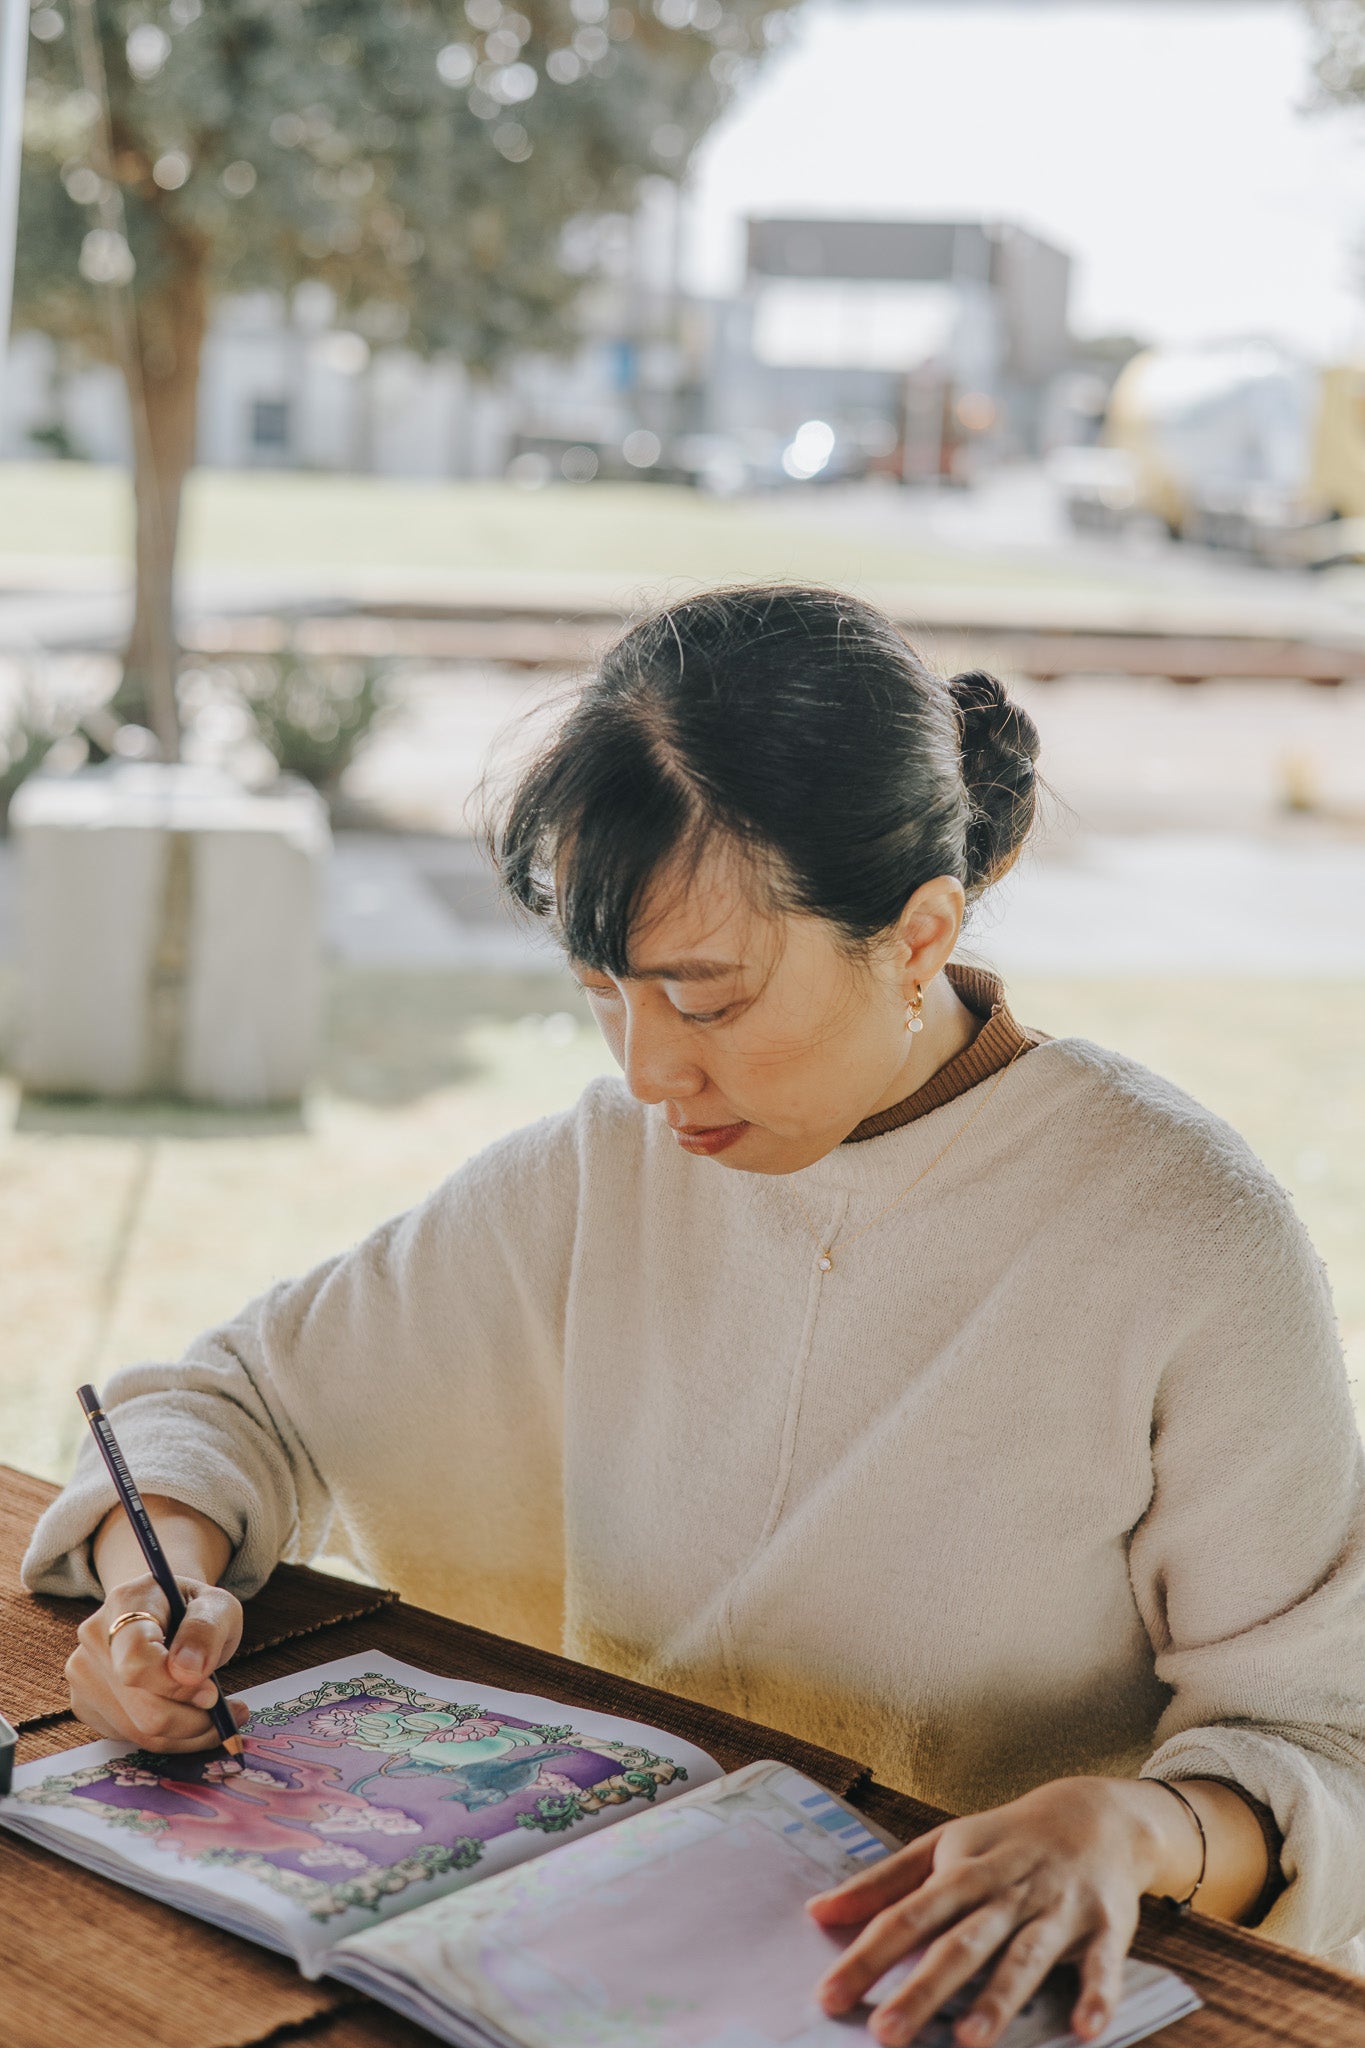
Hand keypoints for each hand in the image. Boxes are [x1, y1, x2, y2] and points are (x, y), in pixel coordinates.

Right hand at [65, 1571, 247, 1752]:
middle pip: (142, 1708)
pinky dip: (170, 1737)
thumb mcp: (217, 1605)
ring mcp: (83, 1675)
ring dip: (188, 1732)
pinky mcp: (85, 1705)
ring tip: (215, 1713)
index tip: (212, 1692)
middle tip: (223, 1707)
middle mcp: (94, 1639)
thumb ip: (206, 1631)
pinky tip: (188, 1715)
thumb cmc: (193, 1608)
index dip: (175, 1685)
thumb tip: (188, 1672)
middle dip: (193, 1717)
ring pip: (139, 1731)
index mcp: (125, 1602)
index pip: (136, 1659)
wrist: (163, 1611)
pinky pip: (131, 1739)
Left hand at [808, 1776, 1179, 2047]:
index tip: (829, 1996)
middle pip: (961, 1941)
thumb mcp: (942, 1846)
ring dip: (999, 1997)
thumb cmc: (1005, 1839)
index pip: (907, 1914)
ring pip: (1024, 1955)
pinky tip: (1085, 2029)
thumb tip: (816, 1912)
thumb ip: (882, 1883)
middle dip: (923, 1987)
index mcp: (963, 1869)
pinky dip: (1098, 1995)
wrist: (1096, 1813)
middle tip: (885, 2032)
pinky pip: (1103, 1964)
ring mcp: (1057, 1908)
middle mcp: (1007, 1889)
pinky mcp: (1106, 1926)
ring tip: (968, 2040)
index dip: (868, 1955)